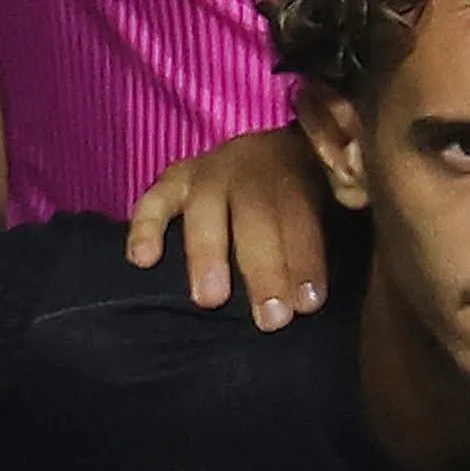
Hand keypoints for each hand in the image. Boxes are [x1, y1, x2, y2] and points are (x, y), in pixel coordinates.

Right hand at [120, 133, 330, 325]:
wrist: (266, 151)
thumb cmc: (295, 196)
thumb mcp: (326, 200)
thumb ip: (326, 232)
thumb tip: (326, 287)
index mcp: (296, 172)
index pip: (300, 216)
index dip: (305, 258)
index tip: (308, 303)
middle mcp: (250, 167)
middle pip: (256, 214)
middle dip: (264, 268)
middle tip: (270, 318)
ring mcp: (207, 172)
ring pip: (206, 208)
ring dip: (208, 254)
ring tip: (209, 300)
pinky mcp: (172, 180)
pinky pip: (152, 201)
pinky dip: (145, 228)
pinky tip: (142, 260)